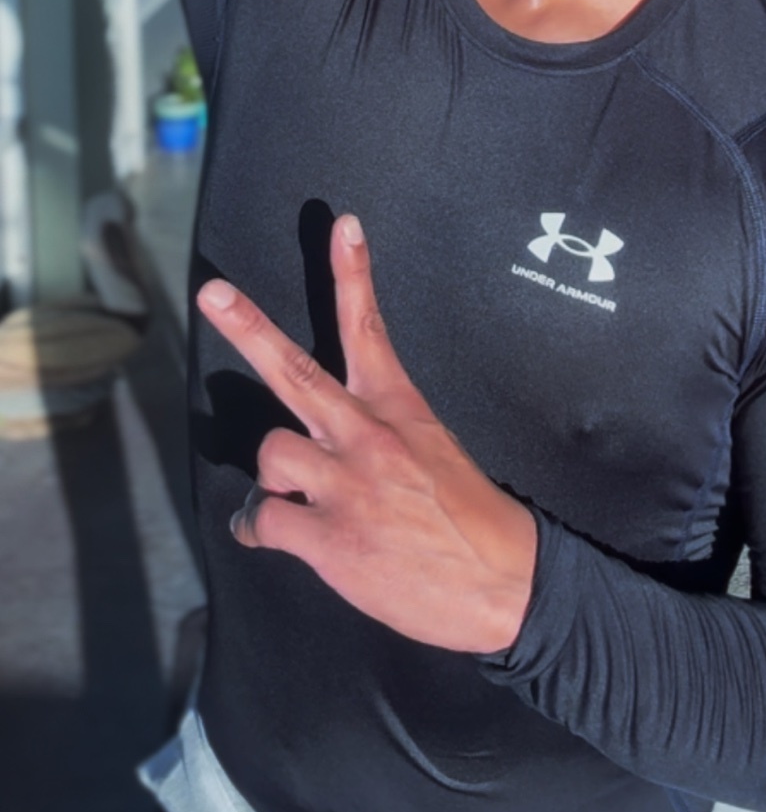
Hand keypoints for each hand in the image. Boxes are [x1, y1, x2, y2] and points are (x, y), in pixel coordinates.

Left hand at [196, 215, 536, 653]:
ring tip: (294, 500)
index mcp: (398, 410)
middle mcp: (367, 437)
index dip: (353, 274)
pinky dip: (257, 528)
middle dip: (249, 328)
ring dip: (275, 480)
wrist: (505, 585)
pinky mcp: (329, 538)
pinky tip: (267, 535)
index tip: (343, 226)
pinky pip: (262, 519)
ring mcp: (346, 486)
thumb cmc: (471, 523)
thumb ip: (378, 437)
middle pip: (295, 371)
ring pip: (271, 455)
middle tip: (212, 292)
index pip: (369, 329)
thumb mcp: (436, 453)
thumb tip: (325, 446)